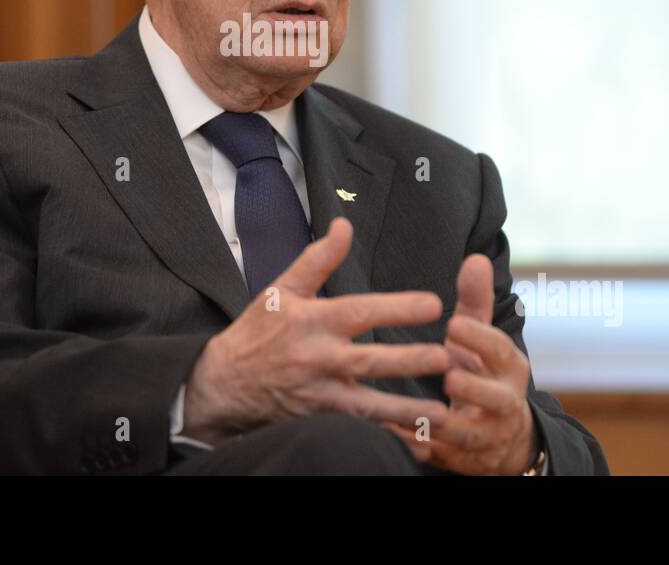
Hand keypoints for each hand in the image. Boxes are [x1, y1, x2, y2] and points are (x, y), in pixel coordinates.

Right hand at [181, 217, 452, 444]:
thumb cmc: (256, 332)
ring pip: (367, 404)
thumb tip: (344, 225)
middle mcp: (316, 358)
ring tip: (441, 413)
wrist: (222, 384)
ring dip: (404, 409)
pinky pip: (357, 429)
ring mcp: (318, 394)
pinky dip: (384, 436)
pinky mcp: (318, 419)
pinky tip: (414, 443)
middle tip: (445, 356)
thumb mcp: (281, 290)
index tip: (433, 304)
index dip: (396, 308)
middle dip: (407, 360)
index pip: (358, 312)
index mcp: (310, 321)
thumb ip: (318, 259)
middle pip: (368, 360)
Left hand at [382, 252, 539, 473]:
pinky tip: (396, 436)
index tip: (454, 324)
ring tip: (420, 415)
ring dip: (445, 427)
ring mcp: (489, 436)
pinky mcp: (469, 461)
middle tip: (449, 376)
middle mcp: (505, 402)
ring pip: (470, 434)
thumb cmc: (483, 371)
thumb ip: (475, 302)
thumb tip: (474, 258)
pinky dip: (422, 448)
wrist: (503, 434)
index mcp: (509, 367)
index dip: (479, 338)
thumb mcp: (482, 338)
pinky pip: (444, 457)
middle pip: (496, 398)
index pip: (499, 350)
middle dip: (474, 389)